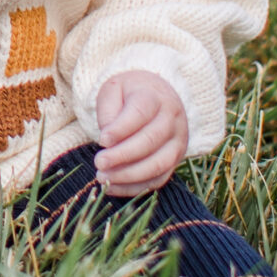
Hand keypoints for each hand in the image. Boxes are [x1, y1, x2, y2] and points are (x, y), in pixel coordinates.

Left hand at [93, 70, 186, 196]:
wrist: (158, 96)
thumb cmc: (129, 94)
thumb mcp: (113, 89)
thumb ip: (108, 110)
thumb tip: (107, 140)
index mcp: (155, 97)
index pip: (140, 113)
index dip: (121, 129)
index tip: (102, 140)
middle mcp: (171, 120)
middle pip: (150, 141)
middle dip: (122, 155)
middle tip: (99, 162)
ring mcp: (177, 142)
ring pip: (158, 164)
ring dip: (129, 175)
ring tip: (103, 177)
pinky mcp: (175, 160)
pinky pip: (158, 179)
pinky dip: (135, 187)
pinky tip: (113, 187)